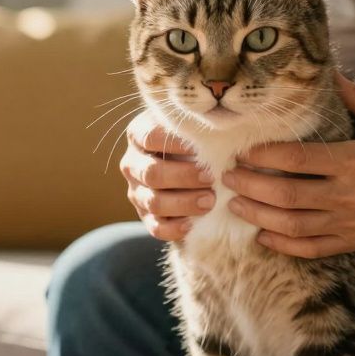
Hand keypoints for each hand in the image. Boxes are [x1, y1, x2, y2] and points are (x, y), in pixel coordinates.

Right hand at [120, 111, 215, 240]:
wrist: (185, 166)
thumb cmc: (193, 140)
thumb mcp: (190, 128)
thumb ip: (196, 127)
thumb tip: (222, 131)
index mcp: (138, 135)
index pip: (150, 137)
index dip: (176, 143)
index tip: (203, 147)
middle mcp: (132, 163)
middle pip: (152, 173)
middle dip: (184, 177)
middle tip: (211, 178)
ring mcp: (136, 192)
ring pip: (154, 202)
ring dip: (184, 203)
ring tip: (210, 201)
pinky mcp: (145, 216)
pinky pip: (156, 227)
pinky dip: (174, 228)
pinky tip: (192, 223)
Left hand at [223, 72, 354, 257]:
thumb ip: (352, 96)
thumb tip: (321, 66)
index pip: (299, 160)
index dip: (265, 155)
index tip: (243, 150)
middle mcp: (353, 196)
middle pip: (288, 195)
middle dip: (250, 185)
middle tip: (227, 176)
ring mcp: (352, 223)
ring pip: (293, 225)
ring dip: (258, 215)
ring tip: (235, 203)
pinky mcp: (353, 242)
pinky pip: (310, 248)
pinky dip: (282, 243)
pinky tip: (261, 233)